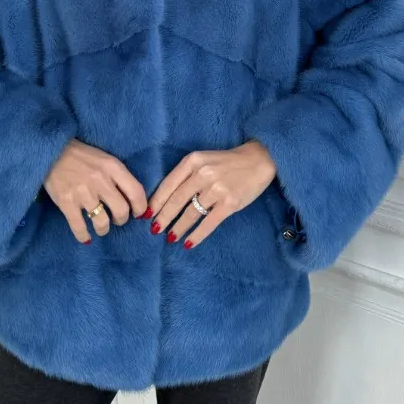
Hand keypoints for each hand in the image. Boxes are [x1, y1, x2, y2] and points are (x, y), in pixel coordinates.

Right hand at [44, 139, 148, 243]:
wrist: (52, 151)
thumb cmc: (82, 156)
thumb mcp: (105, 159)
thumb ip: (118, 176)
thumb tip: (132, 200)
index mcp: (112, 167)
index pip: (136, 192)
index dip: (141, 207)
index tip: (138, 213)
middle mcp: (100, 180)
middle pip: (121, 210)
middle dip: (121, 220)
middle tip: (117, 219)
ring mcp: (82, 192)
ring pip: (102, 222)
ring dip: (104, 229)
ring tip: (102, 228)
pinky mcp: (66, 202)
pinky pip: (79, 227)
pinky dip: (84, 236)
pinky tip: (86, 237)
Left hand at [146, 140, 277, 247]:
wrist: (258, 160)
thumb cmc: (227, 162)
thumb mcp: (203, 160)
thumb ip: (186, 174)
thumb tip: (165, 199)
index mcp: (193, 161)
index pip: (169, 184)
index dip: (156, 202)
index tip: (145, 215)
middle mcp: (203, 174)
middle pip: (177, 200)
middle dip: (163, 218)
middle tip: (154, 230)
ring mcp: (217, 189)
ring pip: (191, 213)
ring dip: (178, 228)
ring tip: (170, 237)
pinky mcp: (230, 203)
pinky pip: (209, 223)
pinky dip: (197, 235)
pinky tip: (188, 243)